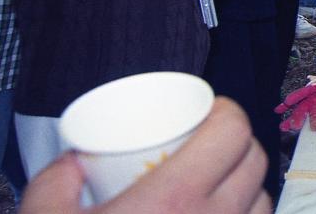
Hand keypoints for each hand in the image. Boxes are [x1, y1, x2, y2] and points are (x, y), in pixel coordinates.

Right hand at [19, 98, 269, 213]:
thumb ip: (52, 185)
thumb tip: (77, 161)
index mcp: (172, 200)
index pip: (233, 133)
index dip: (227, 113)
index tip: (209, 112)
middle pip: (255, 162)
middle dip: (239, 144)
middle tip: (210, 145)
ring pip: (263, 203)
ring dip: (248, 187)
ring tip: (219, 185)